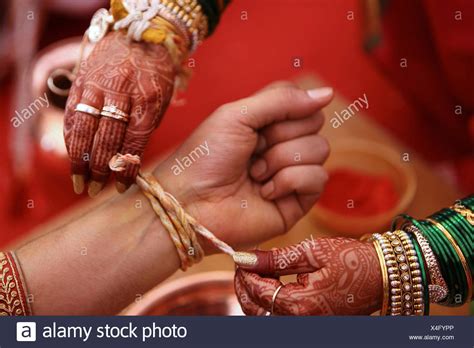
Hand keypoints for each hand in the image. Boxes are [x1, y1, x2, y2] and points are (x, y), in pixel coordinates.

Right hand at [64, 31, 175, 196]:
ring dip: (79, 159)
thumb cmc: (155, 75)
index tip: (121, 188)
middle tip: (95, 190)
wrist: (139, 35)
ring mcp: (98, 86)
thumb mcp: (160, 102)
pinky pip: (72, 114)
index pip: (134, 142)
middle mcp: (121, 93)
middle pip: (107, 138)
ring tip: (79, 181)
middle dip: (100, 170)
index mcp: (148, 100)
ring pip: (84, 129)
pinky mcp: (82, 81)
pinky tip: (72, 155)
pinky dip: (71, 138)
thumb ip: (145, 129)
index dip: (126, 168)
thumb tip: (128, 161)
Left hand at [153, 82, 332, 252]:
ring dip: (281, 159)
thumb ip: (282, 100)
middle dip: (280, 135)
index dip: (285, 108)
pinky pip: (318, 178)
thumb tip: (328, 93)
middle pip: (315, 123)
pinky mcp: (297, 202)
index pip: (302, 101)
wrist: (190, 203)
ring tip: (254, 174)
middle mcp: (283, 146)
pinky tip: (265, 192)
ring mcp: (292, 174)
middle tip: (252, 151)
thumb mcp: (238, 114)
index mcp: (268, 123)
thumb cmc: (205, 157)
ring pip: (320, 149)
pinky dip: (289, 181)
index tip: (257, 124)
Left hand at [233, 237, 382, 314]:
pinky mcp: (311, 322)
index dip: (245, 273)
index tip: (242, 256)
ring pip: (265, 316)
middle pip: (256, 310)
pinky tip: (272, 282)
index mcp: (301, 305)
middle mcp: (301, 322)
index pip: (257, 291)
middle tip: (245, 265)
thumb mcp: (312, 253)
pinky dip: (270, 301)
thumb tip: (245, 258)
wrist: (382, 276)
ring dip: (255, 295)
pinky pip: (279, 316)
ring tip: (257, 272)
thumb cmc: (352, 261)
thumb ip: (276, 258)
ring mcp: (306, 325)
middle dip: (245, 287)